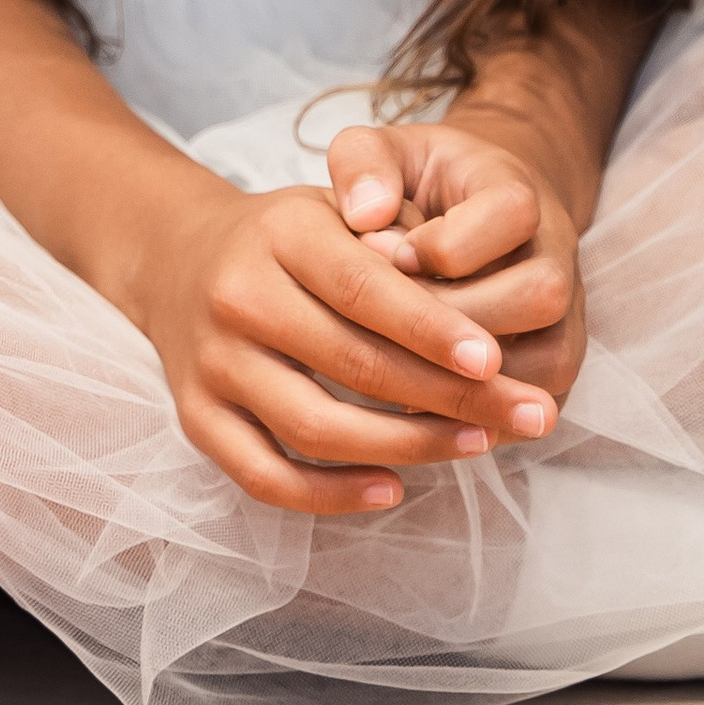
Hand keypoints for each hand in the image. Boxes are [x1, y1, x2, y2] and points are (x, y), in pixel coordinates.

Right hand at [129, 167, 566, 521]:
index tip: (497, 360)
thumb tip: (473, 316)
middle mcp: (238, 297)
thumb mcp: (335, 209)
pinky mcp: (196, 418)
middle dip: (450, 396)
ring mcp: (211, 364)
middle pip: (352, 362)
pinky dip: (331, 494)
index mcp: (280, 234)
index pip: (365, 289)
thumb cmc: (286, 238)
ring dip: (405, 447)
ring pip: (314, 427)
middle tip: (527, 413)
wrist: (176, 256)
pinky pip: (266, 476)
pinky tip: (392, 489)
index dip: (433, 329)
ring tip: (476, 445)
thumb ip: (398, 246)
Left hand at [329, 116, 586, 417]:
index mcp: (517, 191)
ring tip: (398, 370)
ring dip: (468, 375)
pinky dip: (475, 417)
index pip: (510, 214)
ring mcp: (566, 315)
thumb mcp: (384, 152)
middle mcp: (557, 254)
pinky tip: (412, 411)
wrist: (472, 212)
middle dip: (455, 316)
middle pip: (540, 293)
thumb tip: (363, 215)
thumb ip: (363, 162)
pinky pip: (534, 409)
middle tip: (387, 323)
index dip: (442, 244)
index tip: (384, 253)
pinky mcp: (553, 369)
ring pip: (548, 360)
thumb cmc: (418, 186)